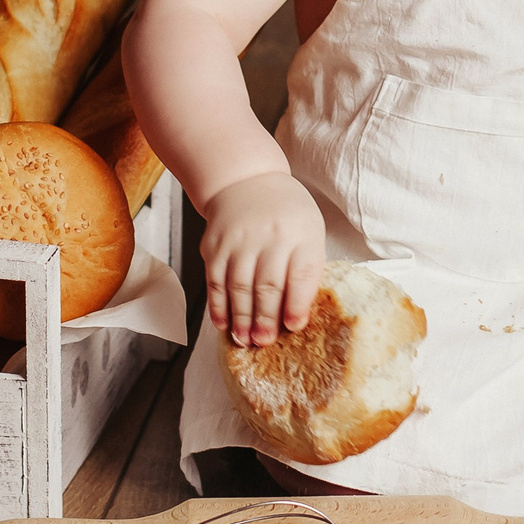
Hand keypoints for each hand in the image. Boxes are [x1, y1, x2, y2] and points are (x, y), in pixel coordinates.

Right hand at [199, 172, 326, 345]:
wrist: (246, 180)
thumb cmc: (286, 215)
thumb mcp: (309, 232)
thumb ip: (306, 270)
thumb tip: (296, 317)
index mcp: (300, 234)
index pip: (302, 273)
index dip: (298, 304)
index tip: (294, 327)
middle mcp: (269, 236)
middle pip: (267, 284)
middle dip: (266, 319)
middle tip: (265, 343)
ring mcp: (238, 239)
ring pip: (238, 286)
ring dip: (241, 318)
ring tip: (245, 340)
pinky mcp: (215, 245)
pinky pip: (215, 281)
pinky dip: (218, 306)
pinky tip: (223, 324)